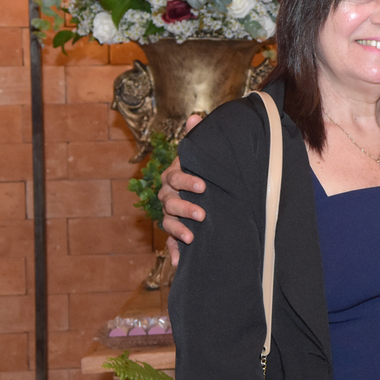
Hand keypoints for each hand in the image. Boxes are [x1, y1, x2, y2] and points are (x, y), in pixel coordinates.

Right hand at [159, 113, 206, 265]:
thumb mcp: (204, 155)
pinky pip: (171, 243)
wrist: (211, 189)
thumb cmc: (206, 170)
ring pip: (168, 222)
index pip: (175, 178)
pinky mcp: (176, 231)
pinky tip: (180, 262)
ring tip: (193, 237)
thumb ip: (198, 138)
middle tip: (202, 213)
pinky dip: (174, 253)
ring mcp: (171, 214)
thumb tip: (195, 117)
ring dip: (178, 230)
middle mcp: (169, 195)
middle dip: (185, 208)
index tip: (203, 185)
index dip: (187, 181)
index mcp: (174, 176)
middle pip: (170, 202)